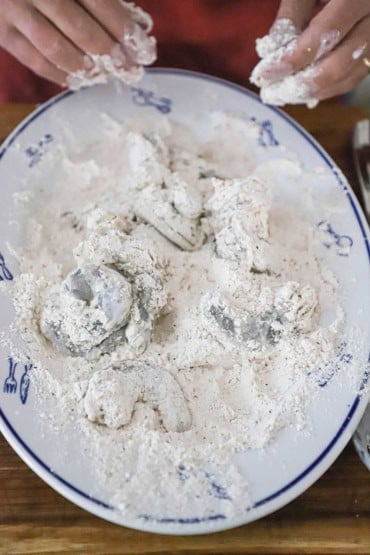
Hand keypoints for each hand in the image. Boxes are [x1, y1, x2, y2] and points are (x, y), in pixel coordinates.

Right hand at [0, 0, 155, 86]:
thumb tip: (138, 27)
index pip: (98, 2)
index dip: (122, 28)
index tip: (141, 49)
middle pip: (79, 28)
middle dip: (108, 53)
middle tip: (126, 69)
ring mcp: (15, 11)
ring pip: (55, 47)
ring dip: (84, 67)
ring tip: (102, 75)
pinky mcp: (3, 32)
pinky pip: (34, 60)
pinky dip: (59, 74)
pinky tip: (77, 80)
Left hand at [253, 0, 369, 101]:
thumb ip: (292, 15)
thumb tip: (271, 53)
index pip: (326, 33)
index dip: (294, 58)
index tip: (266, 73)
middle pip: (339, 64)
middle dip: (302, 83)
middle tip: (273, 93)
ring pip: (348, 76)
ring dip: (313, 91)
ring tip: (284, 94)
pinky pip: (353, 77)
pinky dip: (327, 88)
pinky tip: (304, 90)